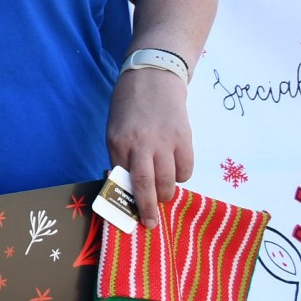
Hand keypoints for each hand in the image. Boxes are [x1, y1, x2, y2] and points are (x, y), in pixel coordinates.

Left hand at [108, 67, 192, 226]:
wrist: (153, 76)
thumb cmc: (130, 104)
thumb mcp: (114, 128)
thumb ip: (120, 154)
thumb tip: (126, 183)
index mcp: (117, 142)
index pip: (120, 179)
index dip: (125, 199)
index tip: (127, 215)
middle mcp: (140, 144)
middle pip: (144, 186)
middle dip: (147, 209)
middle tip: (151, 224)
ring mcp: (164, 141)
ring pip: (168, 181)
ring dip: (166, 194)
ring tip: (163, 196)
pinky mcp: (184, 138)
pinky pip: (186, 168)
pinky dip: (182, 177)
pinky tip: (176, 173)